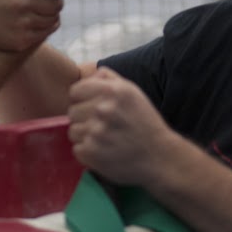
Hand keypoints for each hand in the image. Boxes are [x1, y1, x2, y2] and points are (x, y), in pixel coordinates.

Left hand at [66, 67, 176, 186]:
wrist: (159, 156)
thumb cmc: (145, 122)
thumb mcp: (132, 92)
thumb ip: (109, 78)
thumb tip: (90, 75)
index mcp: (112, 91)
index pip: (75, 91)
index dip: (81, 100)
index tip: (91, 107)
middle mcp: (103, 109)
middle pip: (72, 111)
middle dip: (83, 118)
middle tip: (101, 126)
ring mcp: (96, 132)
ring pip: (73, 131)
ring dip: (85, 136)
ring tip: (103, 139)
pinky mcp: (92, 153)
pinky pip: (77, 149)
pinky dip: (88, 152)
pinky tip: (104, 151)